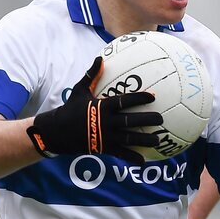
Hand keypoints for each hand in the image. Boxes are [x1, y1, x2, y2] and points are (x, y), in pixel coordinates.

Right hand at [27, 57, 162, 165]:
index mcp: (103, 107)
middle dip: (148, 120)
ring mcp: (106, 136)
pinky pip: (120, 154)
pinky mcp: (103, 148)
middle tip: (161, 119)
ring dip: (145, 140)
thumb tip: (100, 58)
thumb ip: (92, 75)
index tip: (153, 96)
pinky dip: (132, 157)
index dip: (140, 98)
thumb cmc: (71, 108)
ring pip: (129, 139)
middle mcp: (106, 122)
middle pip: (131, 121)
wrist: (58, 131)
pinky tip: (143, 160)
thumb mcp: (80, 90)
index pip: (125, 101)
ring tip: (158, 140)